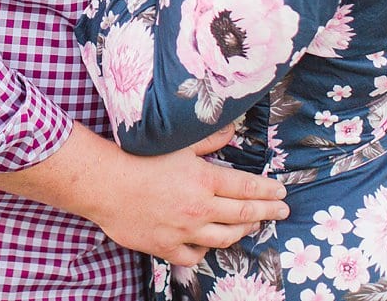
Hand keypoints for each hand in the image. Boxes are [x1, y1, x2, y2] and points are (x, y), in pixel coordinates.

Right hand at [87, 124, 288, 265]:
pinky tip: (209, 244)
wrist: (105, 184)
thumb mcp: (177, 143)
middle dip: (267, 211)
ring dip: (243, 232)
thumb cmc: (139, 158)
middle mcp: (199, 209)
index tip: (281, 192)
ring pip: (225, 238)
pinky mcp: (166, 247)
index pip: (247, 188)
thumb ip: (208, 138)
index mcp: (204, 180)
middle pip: (243, 214)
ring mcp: (184, 231)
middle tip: (282, 211)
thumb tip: (232, 130)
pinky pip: (194, 255)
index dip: (268, 191)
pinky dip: (205, 250)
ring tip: (253, 226)